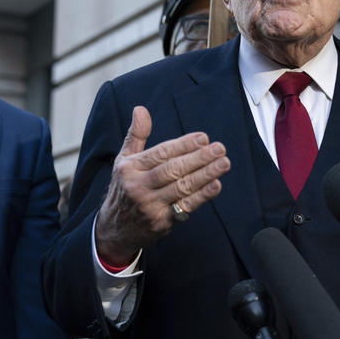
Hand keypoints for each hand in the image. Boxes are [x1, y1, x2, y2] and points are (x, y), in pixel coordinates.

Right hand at [95, 106, 230, 265]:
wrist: (114, 229)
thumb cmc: (124, 188)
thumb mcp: (123, 161)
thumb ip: (136, 135)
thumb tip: (140, 109)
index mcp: (130, 168)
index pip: (161, 153)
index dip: (183, 145)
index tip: (203, 138)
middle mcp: (138, 186)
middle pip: (173, 170)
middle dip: (199, 158)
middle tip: (220, 148)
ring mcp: (149, 206)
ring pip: (181, 187)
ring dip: (206, 175)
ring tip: (224, 163)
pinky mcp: (160, 222)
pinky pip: (185, 207)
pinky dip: (202, 196)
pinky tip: (216, 185)